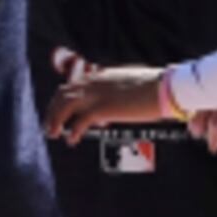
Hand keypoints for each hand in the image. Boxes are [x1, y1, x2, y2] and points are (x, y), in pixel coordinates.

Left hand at [45, 66, 171, 143]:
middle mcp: (94, 82)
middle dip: (52, 110)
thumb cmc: (156, 87)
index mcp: (101, 76)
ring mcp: (97, 94)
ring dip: (55, 120)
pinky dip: (72, 132)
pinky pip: (79, 121)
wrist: (167, 87)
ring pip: (64, 105)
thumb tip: (112, 105)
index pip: (72, 85)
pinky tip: (71, 140)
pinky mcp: (103, 108)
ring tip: (53, 134)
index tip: (58, 111)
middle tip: (49, 125)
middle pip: (62, 94)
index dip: (62, 99)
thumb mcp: (130, 85)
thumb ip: (116, 92)